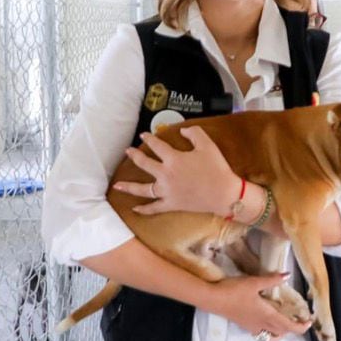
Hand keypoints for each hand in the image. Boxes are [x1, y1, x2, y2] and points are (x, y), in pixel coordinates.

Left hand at [113, 126, 238, 215]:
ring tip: (117, 185)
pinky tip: (135, 209)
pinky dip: (144, 209)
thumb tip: (182, 130)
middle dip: (135, 156)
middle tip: (128, 151)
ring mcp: (166, 192)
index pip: (156, 146)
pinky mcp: (171, 204)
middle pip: (144, 164)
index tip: (144, 135)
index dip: (149, 138)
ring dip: (129, 186)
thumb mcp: (207, 144)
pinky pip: (154, 208)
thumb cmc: (216, 168)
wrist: (223, 194)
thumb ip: (194, 133)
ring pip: (143, 189)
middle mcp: (165, 175)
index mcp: (173, 159)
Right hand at [208, 273, 311, 340]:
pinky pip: (261, 332)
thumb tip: (288, 275)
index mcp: (267, 315)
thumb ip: (272, 279)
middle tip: (299, 318)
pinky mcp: (244, 325)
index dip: (301, 327)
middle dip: (292, 328)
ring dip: (281, 331)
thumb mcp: (254, 282)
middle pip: (282, 332)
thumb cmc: (234, 290)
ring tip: (284, 320)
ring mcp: (252, 326)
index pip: (288, 326)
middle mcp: (261, 324)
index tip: (309, 322)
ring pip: (271, 334)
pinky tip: (266, 319)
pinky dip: (269, 330)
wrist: (213, 299)